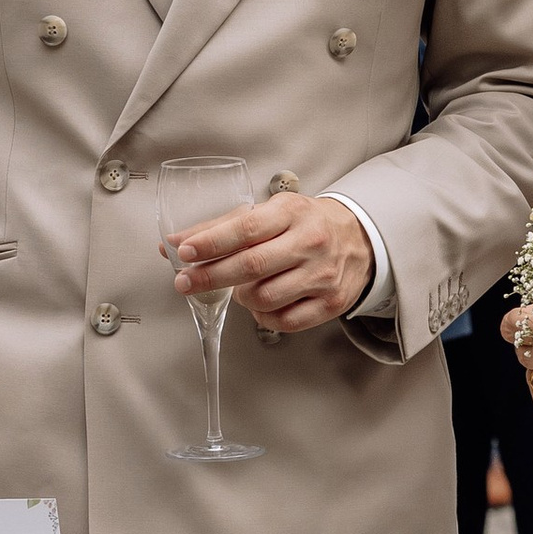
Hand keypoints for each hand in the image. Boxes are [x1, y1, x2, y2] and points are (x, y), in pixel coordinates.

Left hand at [167, 191, 372, 333]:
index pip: (247, 228)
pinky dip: (263, 317)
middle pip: (251, 266)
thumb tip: (173, 243)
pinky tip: (261, 304)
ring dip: (241, 297)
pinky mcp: (331, 303)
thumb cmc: (303, 224)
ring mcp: (323, 275)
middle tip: (185, 283)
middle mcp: (311, 242)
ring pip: (264, 298)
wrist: (359, 240)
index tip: (185, 252)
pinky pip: (284, 321)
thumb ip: (220, 227)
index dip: (212, 243)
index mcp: (292, 212)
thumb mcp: (268, 213)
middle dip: (211, 277)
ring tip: (241, 288)